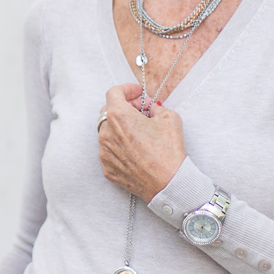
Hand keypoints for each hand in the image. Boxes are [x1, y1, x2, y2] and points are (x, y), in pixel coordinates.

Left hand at [97, 83, 186, 201]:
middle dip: (125, 107)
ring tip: (140, 131)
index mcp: (118, 117)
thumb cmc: (169, 151)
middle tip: (142, 111)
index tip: (137, 92)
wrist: (168, 183)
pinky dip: (120, 145)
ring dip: (122, 127)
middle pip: (109, 111)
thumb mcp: (169, 118)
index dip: (127, 89)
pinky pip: (110, 150)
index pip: (114, 93)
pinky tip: (136, 148)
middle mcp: (105, 133)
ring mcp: (104, 152)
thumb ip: (155, 107)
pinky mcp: (107, 168)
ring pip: (108, 132)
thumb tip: (150, 108)